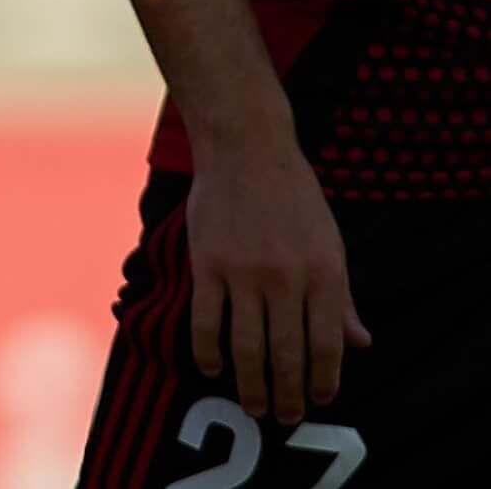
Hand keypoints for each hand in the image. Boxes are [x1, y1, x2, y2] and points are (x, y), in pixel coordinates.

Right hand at [188, 131, 370, 423]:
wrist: (246, 148)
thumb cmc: (294, 197)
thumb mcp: (332, 245)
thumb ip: (342, 299)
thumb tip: (360, 345)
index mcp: (323, 274)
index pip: (327, 346)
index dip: (325, 381)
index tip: (320, 400)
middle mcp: (286, 279)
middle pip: (287, 354)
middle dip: (288, 394)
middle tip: (284, 418)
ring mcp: (243, 272)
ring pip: (247, 345)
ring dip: (251, 384)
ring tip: (253, 405)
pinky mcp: (207, 263)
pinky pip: (206, 319)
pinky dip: (209, 350)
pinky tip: (212, 367)